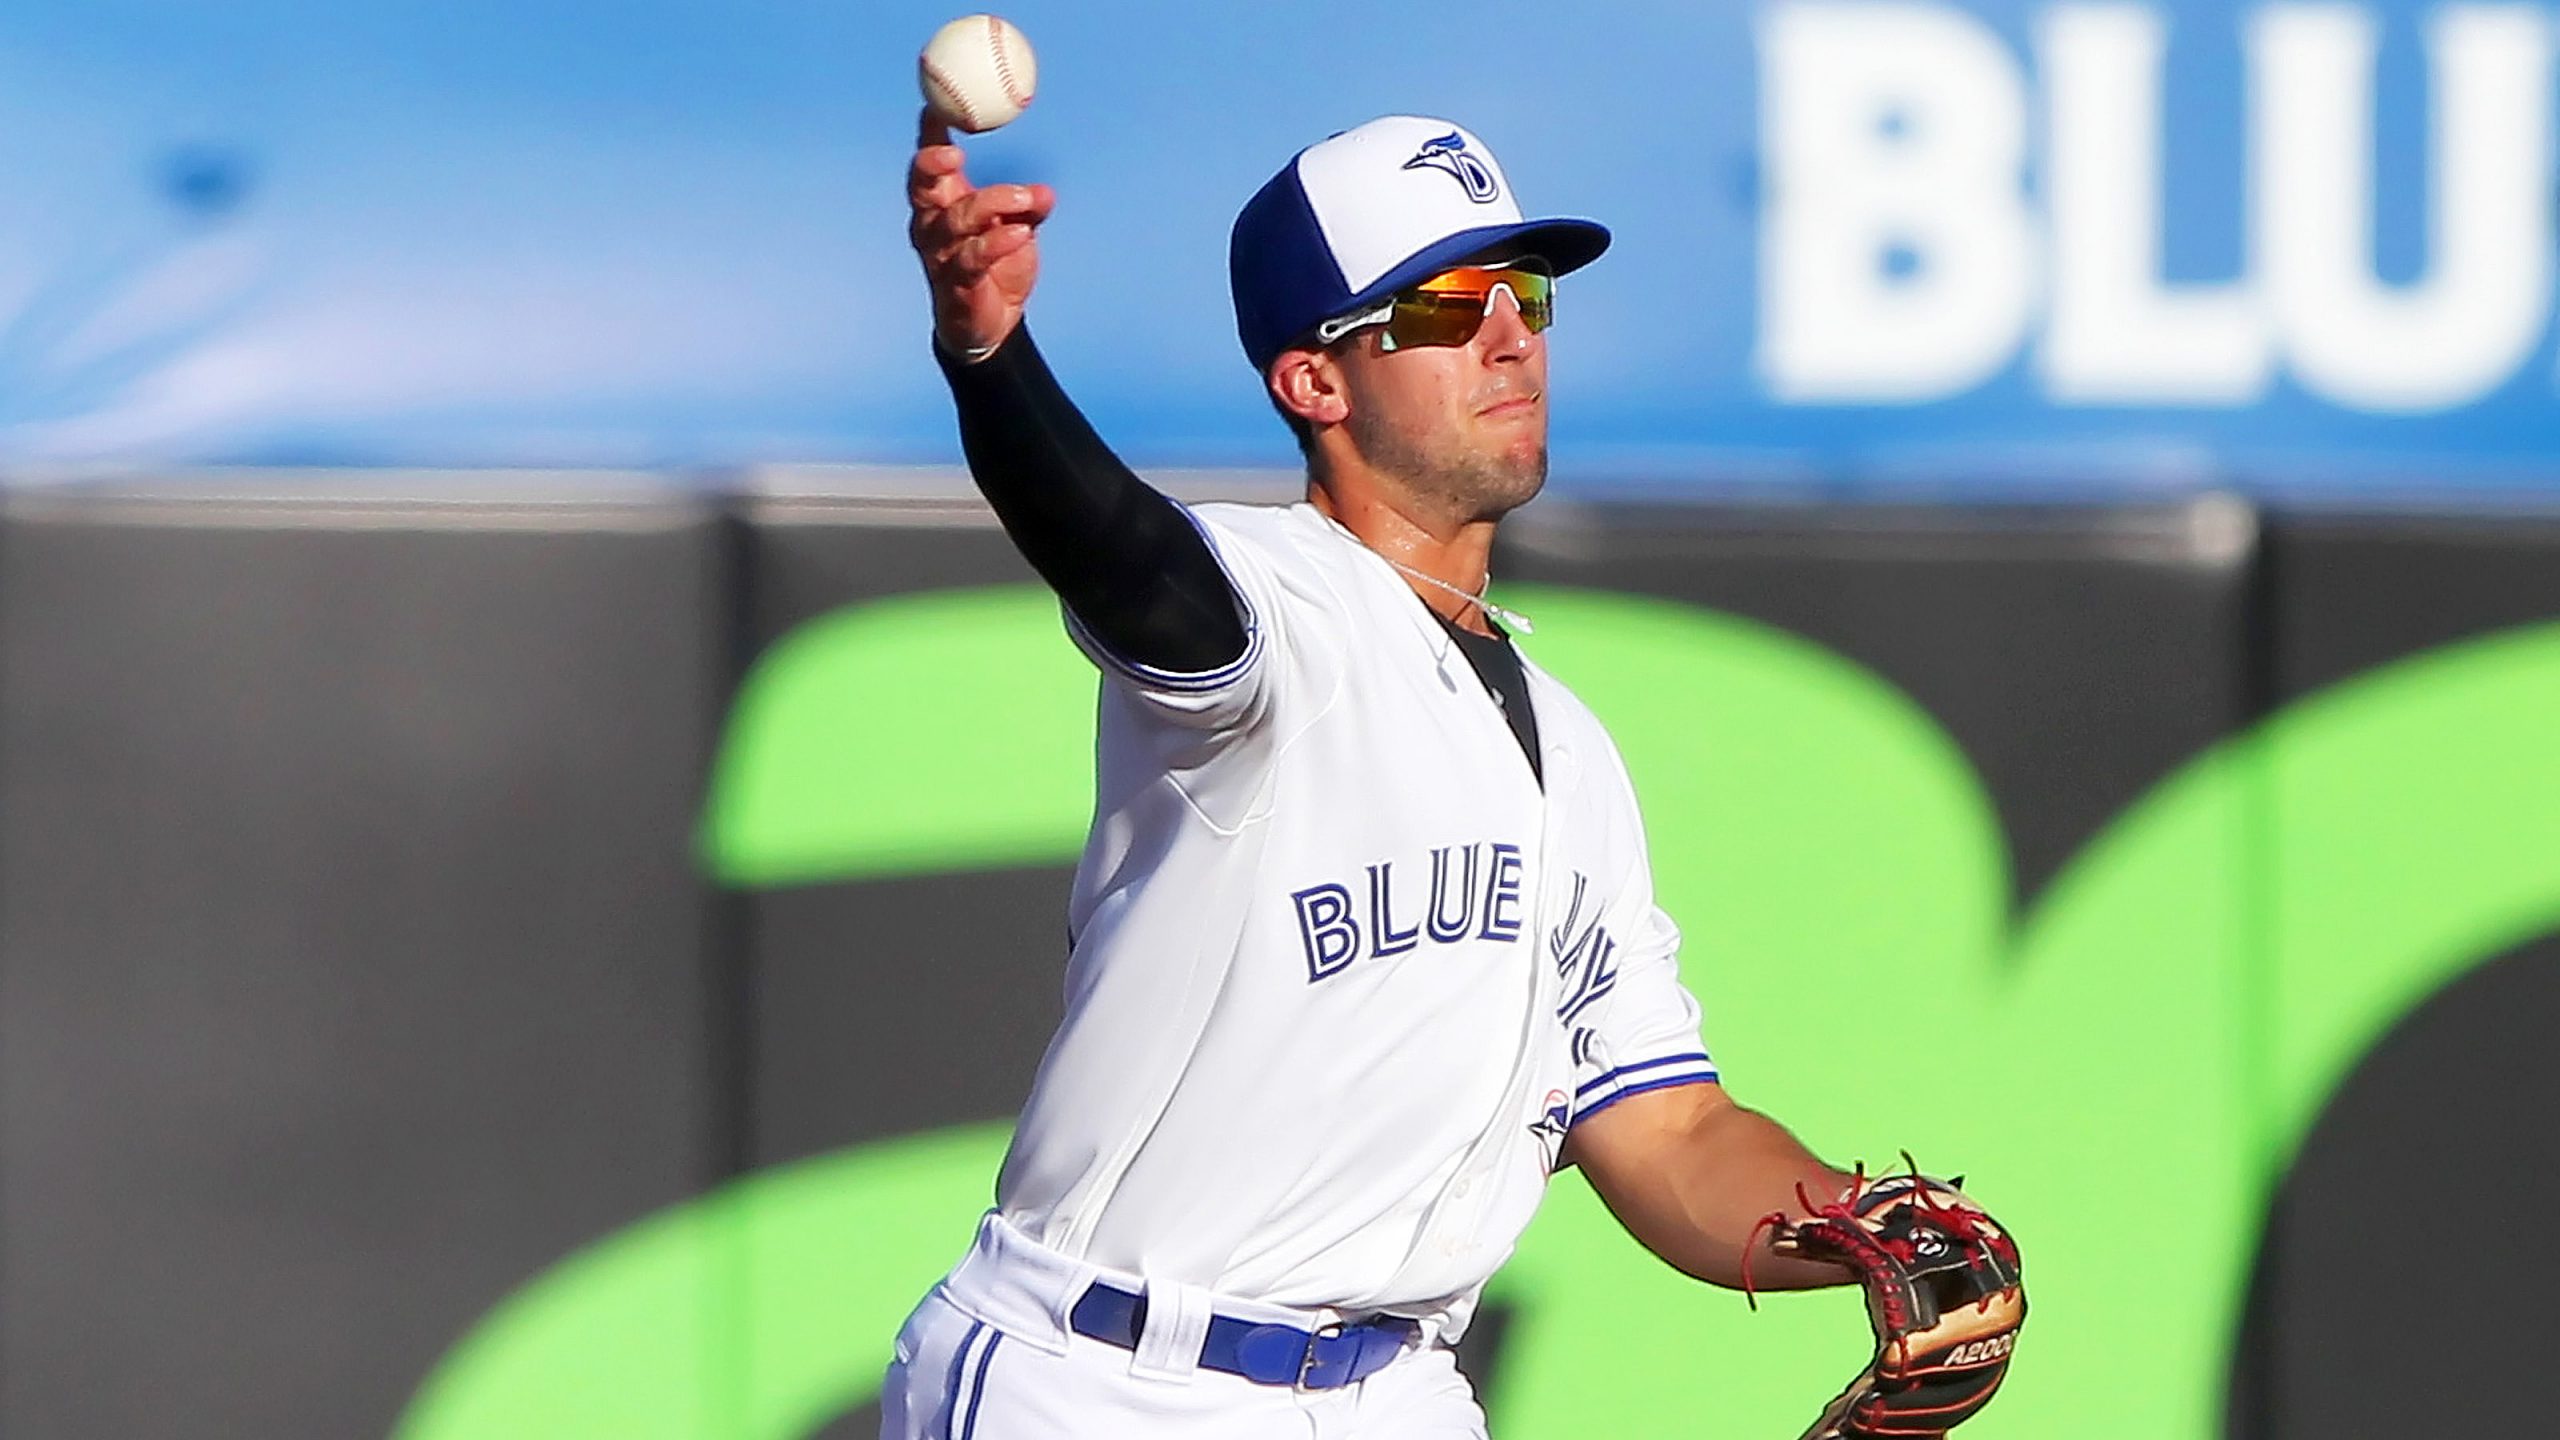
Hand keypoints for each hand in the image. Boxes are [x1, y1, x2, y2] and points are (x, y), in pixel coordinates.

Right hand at [907, 107, 1055, 359]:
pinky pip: (973, 258)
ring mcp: (940, 255)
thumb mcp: (1016, 228)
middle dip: (932, 164)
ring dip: (991, 203)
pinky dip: (997, 243)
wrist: (990, 324)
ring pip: (955, 220)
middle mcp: (932, 226)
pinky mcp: (957, 284)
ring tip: (1025, 199)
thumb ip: (1027, 208)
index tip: (936, 106)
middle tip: (956, 153)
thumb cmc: (995, 267)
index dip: (930, 134)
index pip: (929, 163)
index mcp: (942, 203)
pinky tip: (1021, 234)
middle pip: (920, 187)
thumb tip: (1044, 192)